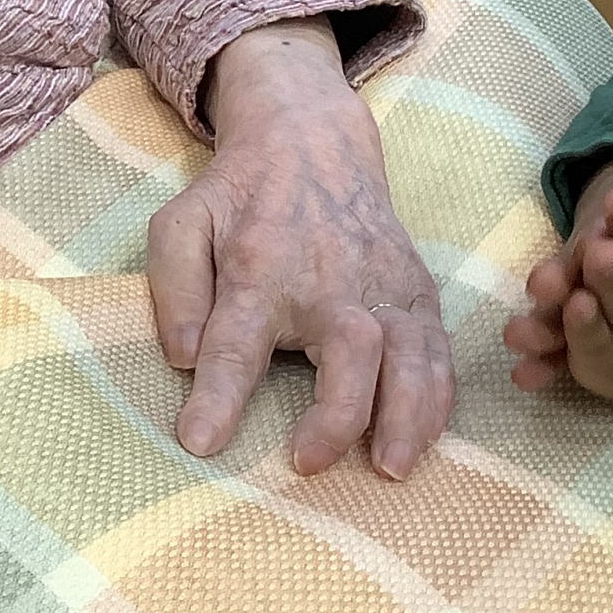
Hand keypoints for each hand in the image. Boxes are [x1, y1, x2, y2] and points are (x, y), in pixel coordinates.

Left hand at [146, 19, 452, 478]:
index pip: (236, 344)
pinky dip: (437, 399)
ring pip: (408, 357)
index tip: (200, 443)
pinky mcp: (417, 292)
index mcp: (261, 270)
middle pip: (347, 353)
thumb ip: (175, 290)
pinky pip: (437, 351)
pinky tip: (424, 440)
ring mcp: (383, 287)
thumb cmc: (239, 198)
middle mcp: (331, 281)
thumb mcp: (181, 224)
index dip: (218, 398)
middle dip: (334, 414)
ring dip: (404, 417)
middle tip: (307, 464)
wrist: (313, 144)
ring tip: (388, 468)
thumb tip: (185, 359)